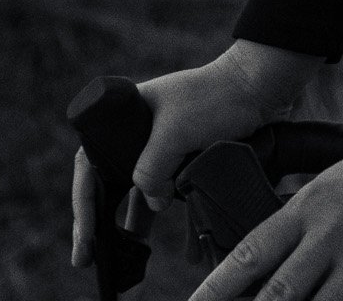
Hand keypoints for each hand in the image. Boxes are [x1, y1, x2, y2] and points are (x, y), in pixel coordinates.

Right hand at [71, 41, 322, 267]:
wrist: (259, 86)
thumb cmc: (215, 97)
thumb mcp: (175, 132)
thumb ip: (151, 170)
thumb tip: (151, 204)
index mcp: (128, 112)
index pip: (91, 159)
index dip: (83, 200)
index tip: (86, 235)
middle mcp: (140, 128)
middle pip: (108, 177)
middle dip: (97, 217)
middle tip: (88, 255)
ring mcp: (162, 140)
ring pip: (134, 186)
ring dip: (127, 218)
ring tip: (121, 253)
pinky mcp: (184, 152)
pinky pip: (160, 187)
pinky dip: (152, 209)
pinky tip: (148, 233)